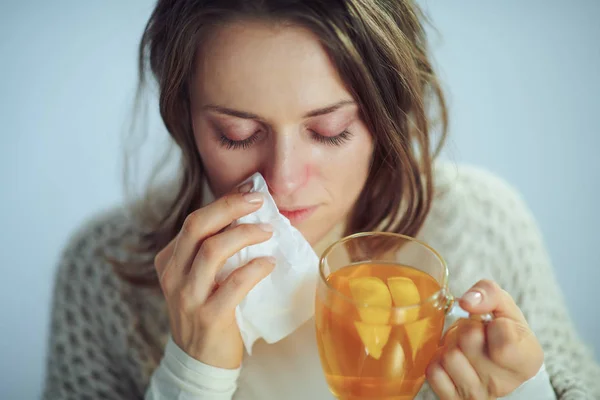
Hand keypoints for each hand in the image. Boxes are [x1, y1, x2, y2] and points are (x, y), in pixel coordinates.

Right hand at [154, 182, 274, 368]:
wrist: (199, 361)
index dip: (223, 202)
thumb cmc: (206, 310)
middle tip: (259, 200)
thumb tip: (246, 213)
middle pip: (197, 226)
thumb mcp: (198, 278)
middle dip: (230, 207)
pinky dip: (256, 268)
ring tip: (268, 230)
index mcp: (170, 261)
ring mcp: (188, 297)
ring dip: (245, 234)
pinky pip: (235, 284)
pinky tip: (270, 263)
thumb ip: (212, 250)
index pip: (194, 221)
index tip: (250, 191)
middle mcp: (173, 275)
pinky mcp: (209, 316)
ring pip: (213, 250)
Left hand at [426, 279, 543, 398]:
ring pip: (449, 356)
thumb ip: (490, 294)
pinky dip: (438, 360)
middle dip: (466, 328)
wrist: (495, 361)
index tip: (496, 326)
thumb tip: (467, 301)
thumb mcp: (504, 307)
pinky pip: (433, 372)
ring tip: (463, 348)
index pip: (503, 340)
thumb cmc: (501, 330)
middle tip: (475, 333)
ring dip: (451, 344)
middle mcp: (504, 383)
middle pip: (468, 340)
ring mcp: (479, 395)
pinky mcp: (454, 399)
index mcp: (527, 359)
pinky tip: (453, 360)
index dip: (493, 324)